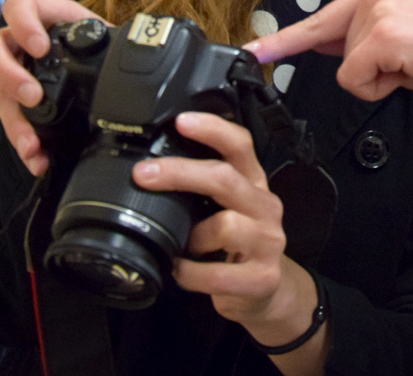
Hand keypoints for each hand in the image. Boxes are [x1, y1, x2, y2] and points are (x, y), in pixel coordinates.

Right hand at [0, 0, 102, 175]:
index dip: (23, 25)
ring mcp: (11, 73)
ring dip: (13, 120)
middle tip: (33, 95)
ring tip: (32, 143)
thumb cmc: (96, 45)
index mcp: (41, 18)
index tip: (41, 47)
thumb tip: (137, 43)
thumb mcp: (100, 34)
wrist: (98, 69)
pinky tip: (36, 158)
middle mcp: (17, 45)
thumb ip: (110, 36)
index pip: (18, 7)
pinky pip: (10, 122)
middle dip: (8, 74)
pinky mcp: (14, 102)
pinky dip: (23, 142)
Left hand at [133, 113, 319, 347]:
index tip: (181, 121)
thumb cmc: (237, 245)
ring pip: (225, 225)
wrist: (268, 292)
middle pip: (226, 178)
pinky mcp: (262, 278)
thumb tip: (152, 168)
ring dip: (193, 235)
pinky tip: (181, 271)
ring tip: (183, 245)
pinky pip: (218, 274)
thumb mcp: (226, 208)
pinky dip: (191, 274)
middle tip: (144, 175)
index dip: (213, 129)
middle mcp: (265, 206)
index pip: (241, 145)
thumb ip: (202, 189)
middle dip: (181, 173)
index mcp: (254, 183)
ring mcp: (267, 242)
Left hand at [245, 0, 412, 101]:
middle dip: (372, 70)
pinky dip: (382, 88)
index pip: (322, 19)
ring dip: (382, 80)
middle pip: (338, 53)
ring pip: (348, 70)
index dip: (284, 40)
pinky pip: (357, 80)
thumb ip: (365, 37)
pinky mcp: (381, 36)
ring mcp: (376, 12)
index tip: (251, 51)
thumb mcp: (407, 33)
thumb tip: (327, 49)